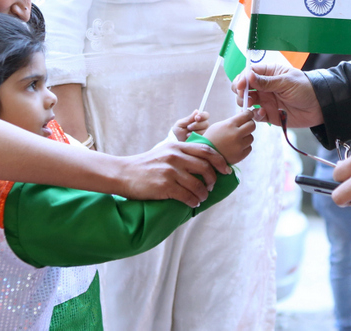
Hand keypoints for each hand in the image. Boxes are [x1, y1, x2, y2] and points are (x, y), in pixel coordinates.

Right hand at [115, 141, 229, 207]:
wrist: (124, 173)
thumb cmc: (146, 164)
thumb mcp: (164, 152)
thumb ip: (182, 153)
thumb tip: (204, 163)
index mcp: (177, 147)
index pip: (206, 151)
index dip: (219, 161)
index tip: (226, 170)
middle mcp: (175, 157)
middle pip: (205, 167)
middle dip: (213, 179)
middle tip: (211, 186)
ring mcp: (170, 171)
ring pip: (197, 184)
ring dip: (203, 194)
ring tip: (202, 198)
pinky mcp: (164, 186)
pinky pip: (187, 196)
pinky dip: (193, 201)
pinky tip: (193, 203)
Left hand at [171, 110, 210, 140]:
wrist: (177, 143)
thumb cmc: (178, 132)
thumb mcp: (181, 124)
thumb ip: (189, 118)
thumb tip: (197, 111)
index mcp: (198, 120)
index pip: (206, 115)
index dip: (202, 116)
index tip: (196, 118)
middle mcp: (203, 126)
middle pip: (206, 123)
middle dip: (196, 125)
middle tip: (189, 127)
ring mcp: (204, 134)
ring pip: (205, 131)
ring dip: (195, 132)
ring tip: (187, 135)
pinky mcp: (204, 141)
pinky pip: (204, 139)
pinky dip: (196, 138)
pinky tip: (191, 139)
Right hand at [203, 109, 255, 164]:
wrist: (205, 156)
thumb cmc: (212, 138)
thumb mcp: (219, 125)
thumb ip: (233, 120)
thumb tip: (244, 113)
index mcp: (229, 125)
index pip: (247, 115)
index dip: (249, 114)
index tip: (248, 115)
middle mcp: (236, 135)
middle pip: (252, 125)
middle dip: (249, 124)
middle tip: (244, 126)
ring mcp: (239, 146)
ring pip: (251, 137)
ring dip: (246, 137)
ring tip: (236, 139)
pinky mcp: (241, 155)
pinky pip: (249, 148)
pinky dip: (244, 147)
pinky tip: (235, 147)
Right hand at [231, 64, 322, 127]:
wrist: (319, 106)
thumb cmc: (305, 88)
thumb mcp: (286, 82)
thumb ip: (267, 81)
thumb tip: (248, 76)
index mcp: (269, 74)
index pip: (249, 73)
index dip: (242, 79)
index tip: (240, 86)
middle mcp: (265, 87)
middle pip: (244, 88)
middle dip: (240, 92)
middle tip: (244, 96)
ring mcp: (266, 100)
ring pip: (247, 101)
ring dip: (245, 103)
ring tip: (251, 105)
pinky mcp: (269, 114)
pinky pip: (256, 115)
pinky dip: (255, 115)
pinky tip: (262, 113)